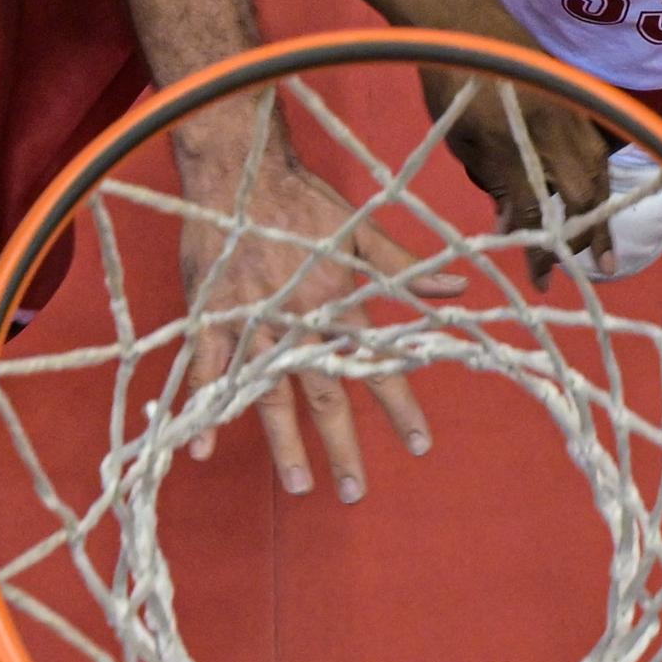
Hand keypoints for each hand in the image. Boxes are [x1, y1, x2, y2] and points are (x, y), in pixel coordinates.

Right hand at [176, 106, 440, 501]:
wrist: (238, 170)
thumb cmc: (302, 199)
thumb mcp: (359, 229)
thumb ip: (404, 267)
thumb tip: (458, 287)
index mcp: (336, 300)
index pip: (375, 363)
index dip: (398, 405)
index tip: (419, 445)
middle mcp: (296, 320)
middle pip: (322, 393)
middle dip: (341, 444)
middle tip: (355, 491)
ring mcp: (250, 322)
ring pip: (269, 393)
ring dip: (284, 443)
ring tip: (300, 484)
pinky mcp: (211, 317)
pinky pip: (206, 373)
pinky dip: (203, 410)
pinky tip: (202, 448)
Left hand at [429, 67, 615, 282]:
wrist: (465, 19)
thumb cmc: (450, 81)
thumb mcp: (458, 138)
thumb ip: (490, 179)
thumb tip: (510, 222)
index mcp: (513, 144)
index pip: (535, 212)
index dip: (539, 250)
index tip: (541, 279)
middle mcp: (551, 131)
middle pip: (581, 196)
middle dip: (586, 236)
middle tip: (591, 267)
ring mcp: (569, 112)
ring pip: (599, 172)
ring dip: (602, 211)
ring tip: (604, 246)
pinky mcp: (577, 99)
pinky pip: (599, 146)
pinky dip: (601, 177)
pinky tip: (600, 198)